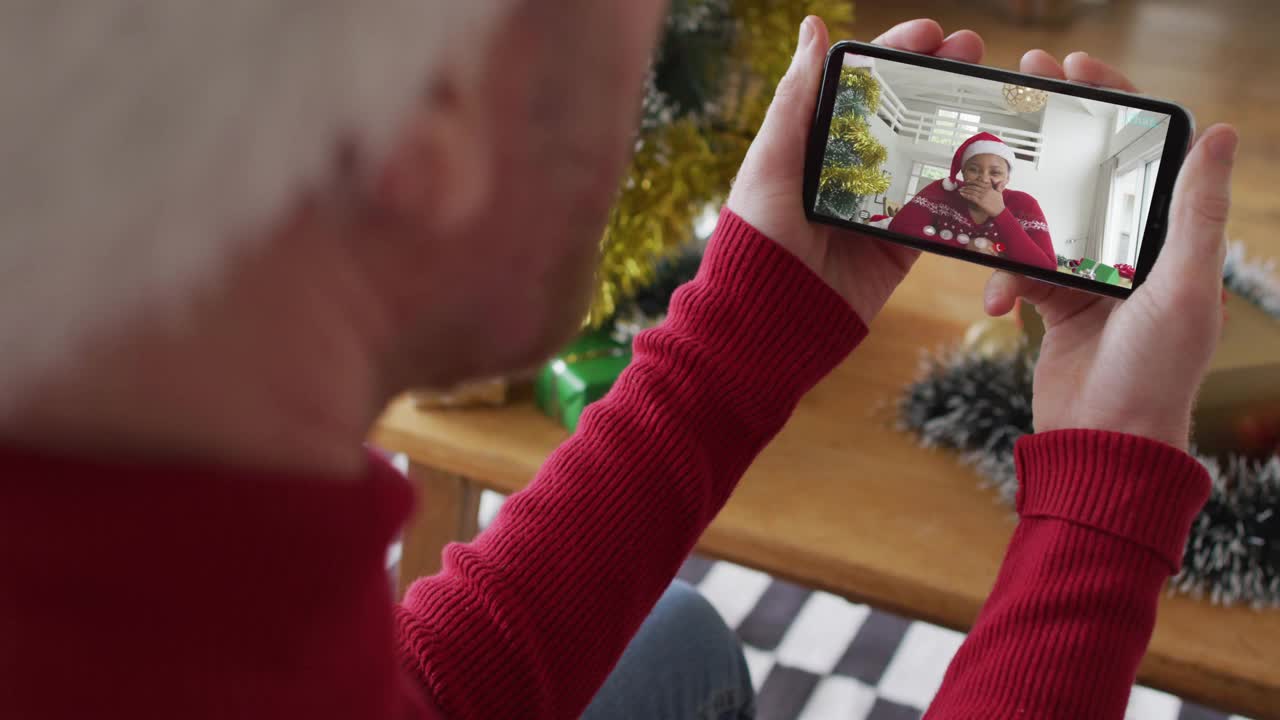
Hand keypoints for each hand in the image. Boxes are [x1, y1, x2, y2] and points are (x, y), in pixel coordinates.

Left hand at [727, 18, 984, 322]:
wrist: (770, 319)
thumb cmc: (758, 236)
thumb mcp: (772, 160)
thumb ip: (797, 98)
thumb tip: (812, 26)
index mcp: (815, 143)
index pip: (861, 86)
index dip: (896, 53)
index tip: (931, 32)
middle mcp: (849, 171)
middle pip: (903, 112)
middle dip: (938, 78)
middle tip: (973, 51)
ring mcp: (879, 206)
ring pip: (928, 154)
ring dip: (961, 121)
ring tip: (992, 94)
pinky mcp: (900, 244)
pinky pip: (940, 209)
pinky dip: (966, 184)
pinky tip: (993, 156)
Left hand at [958, 181, 1004, 216]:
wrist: (999, 211)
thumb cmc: (999, 202)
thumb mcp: (999, 191)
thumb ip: (996, 185)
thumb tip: (993, 178)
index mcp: (989, 187)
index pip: (979, 183)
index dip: (972, 182)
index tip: (967, 182)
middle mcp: (986, 190)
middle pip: (974, 186)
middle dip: (967, 186)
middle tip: (962, 186)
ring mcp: (983, 196)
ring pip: (972, 191)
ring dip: (965, 190)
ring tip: (960, 190)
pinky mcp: (980, 202)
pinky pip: (971, 197)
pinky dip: (966, 195)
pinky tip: (962, 194)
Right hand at [984, 50, 1237, 449]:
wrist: (1103, 445)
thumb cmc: (1154, 372)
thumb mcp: (1183, 287)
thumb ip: (1195, 211)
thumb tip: (1224, 132)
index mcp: (1171, 237)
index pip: (1144, 152)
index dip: (1113, 102)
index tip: (1073, 67)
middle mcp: (1133, 250)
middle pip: (1087, 173)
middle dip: (1052, 136)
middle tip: (1017, 93)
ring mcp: (1091, 276)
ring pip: (1042, 221)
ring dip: (1013, 221)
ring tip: (985, 208)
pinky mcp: (1055, 304)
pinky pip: (1019, 270)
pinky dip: (1003, 281)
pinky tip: (998, 304)